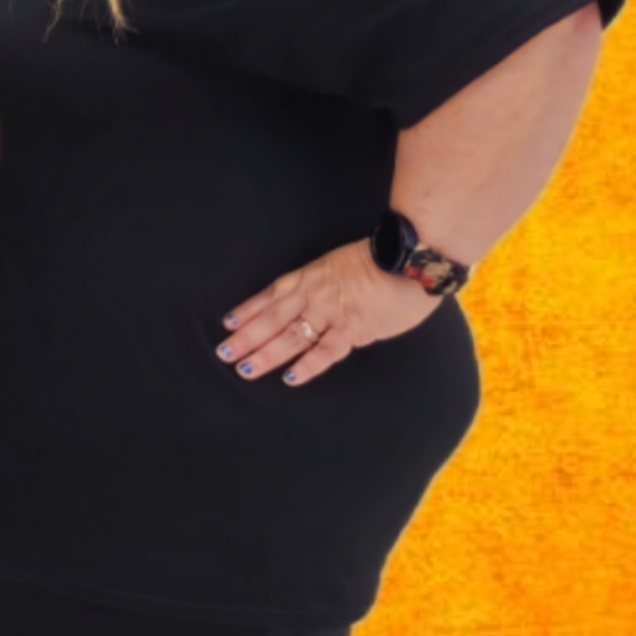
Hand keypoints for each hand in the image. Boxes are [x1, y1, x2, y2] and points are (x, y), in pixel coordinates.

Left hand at [219, 239, 440, 386]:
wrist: (411, 258)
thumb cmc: (384, 257)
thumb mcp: (342, 263)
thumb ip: (329, 284)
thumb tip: (325, 303)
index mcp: (310, 276)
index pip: (271, 295)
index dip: (249, 309)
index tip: (229, 322)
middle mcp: (313, 296)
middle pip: (271, 319)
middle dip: (246, 337)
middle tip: (224, 353)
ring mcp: (331, 314)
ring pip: (290, 337)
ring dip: (265, 354)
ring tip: (244, 369)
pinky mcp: (353, 330)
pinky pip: (325, 352)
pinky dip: (306, 366)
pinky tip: (288, 378)